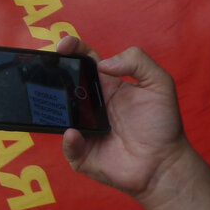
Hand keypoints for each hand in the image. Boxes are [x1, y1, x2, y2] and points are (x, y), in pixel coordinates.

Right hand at [56, 37, 188, 200]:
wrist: (163, 163)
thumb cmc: (162, 125)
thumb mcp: (159, 84)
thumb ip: (138, 62)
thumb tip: (104, 64)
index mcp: (106, 86)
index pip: (85, 61)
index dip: (72, 49)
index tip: (63, 45)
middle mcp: (90, 105)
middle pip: (64, 84)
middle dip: (52, 74)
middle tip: (46, 68)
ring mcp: (83, 129)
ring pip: (59, 115)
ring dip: (53, 107)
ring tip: (55, 101)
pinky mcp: (82, 153)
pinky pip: (67, 146)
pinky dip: (68, 140)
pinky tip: (74, 133)